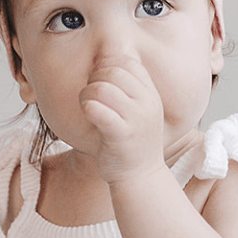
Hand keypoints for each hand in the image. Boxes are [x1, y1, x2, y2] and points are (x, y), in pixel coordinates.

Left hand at [78, 53, 166, 184]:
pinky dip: (87, 108)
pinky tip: (89, 115)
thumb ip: (128, 88)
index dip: (107, 67)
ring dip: (86, 95)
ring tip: (88, 107)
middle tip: (91, 97)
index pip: (127, 61)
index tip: (101, 84)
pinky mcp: (121, 135)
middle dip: (93, 80)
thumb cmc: (132, 143)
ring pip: (101, 88)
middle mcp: (147, 103)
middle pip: (111, 71)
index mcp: (151, 94)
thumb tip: (104, 59)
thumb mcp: (139, 111)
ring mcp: (136, 119)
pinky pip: (97, 109)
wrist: (140, 178)